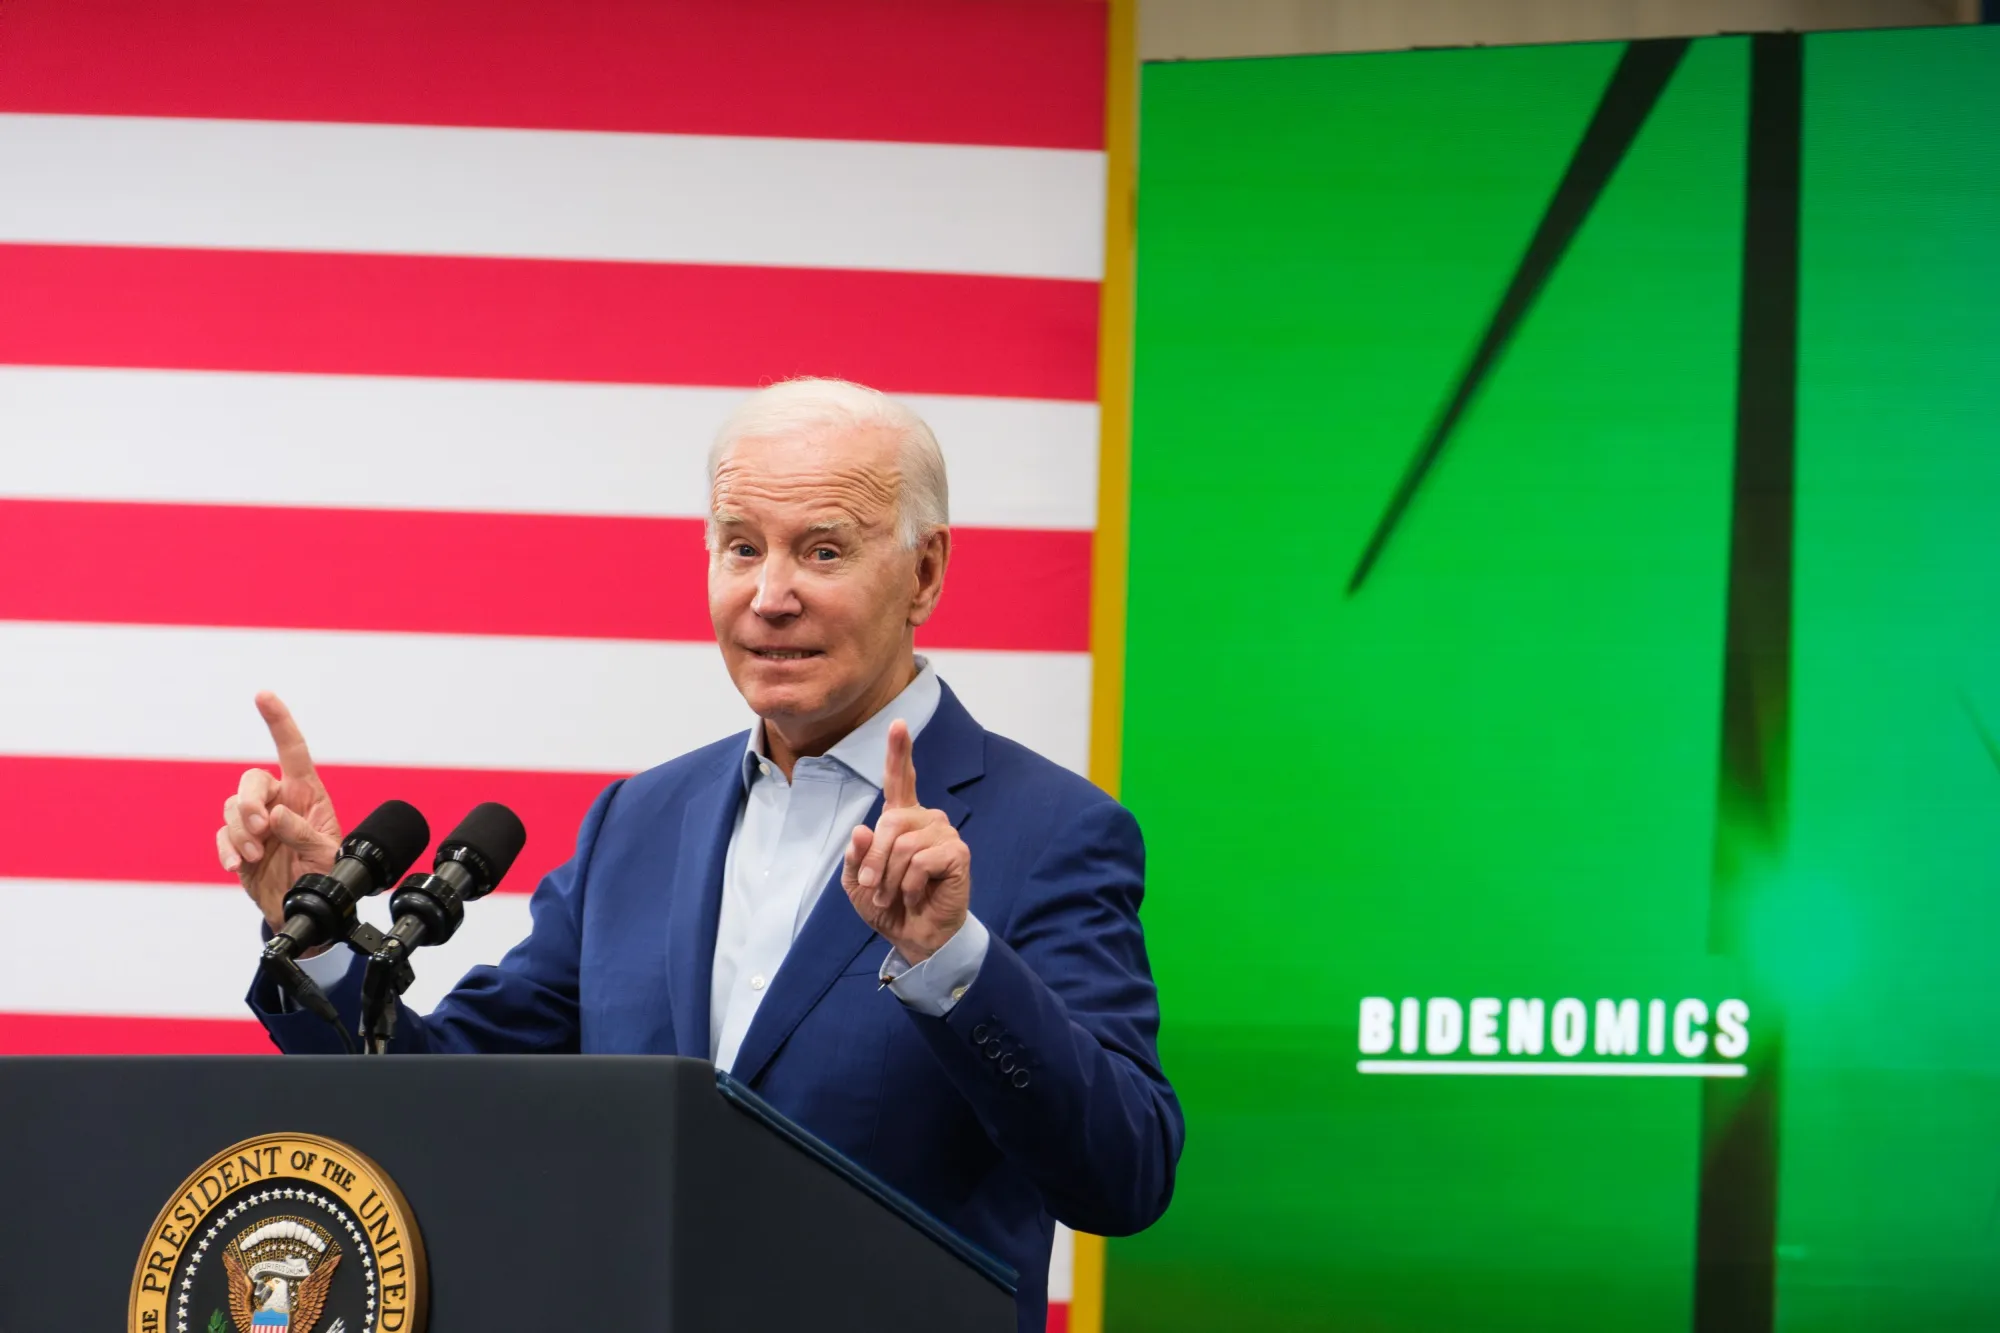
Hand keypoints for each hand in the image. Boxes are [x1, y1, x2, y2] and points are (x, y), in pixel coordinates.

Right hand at [215, 692, 342, 930]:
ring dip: (240, 830)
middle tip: (261, 828)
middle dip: (249, 801)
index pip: (293, 751)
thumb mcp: (327, 855)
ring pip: (231, 807)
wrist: (307, 910)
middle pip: (251, 780)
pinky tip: (237, 864)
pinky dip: (226, 849)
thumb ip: (304, 834)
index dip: (279, 722)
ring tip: (254, 854)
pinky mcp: (238, 845)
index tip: (263, 695)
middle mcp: (279, 803)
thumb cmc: (327, 875)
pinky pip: (222, 836)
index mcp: (307, 795)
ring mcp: (256, 824)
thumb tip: (276, 816)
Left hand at [841, 719, 969, 964]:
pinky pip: (921, 861)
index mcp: (902, 820)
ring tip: (897, 895)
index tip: (898, 724)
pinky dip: (911, 885)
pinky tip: (919, 896)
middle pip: (890, 822)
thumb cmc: (890, 906)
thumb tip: (862, 830)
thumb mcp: (859, 883)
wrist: (916, 937)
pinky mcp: (958, 853)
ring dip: (892, 878)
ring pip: (904, 845)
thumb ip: (857, 857)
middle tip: (873, 886)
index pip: (901, 780)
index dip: (899, 752)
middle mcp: (926, 820)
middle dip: (875, 860)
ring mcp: (944, 834)